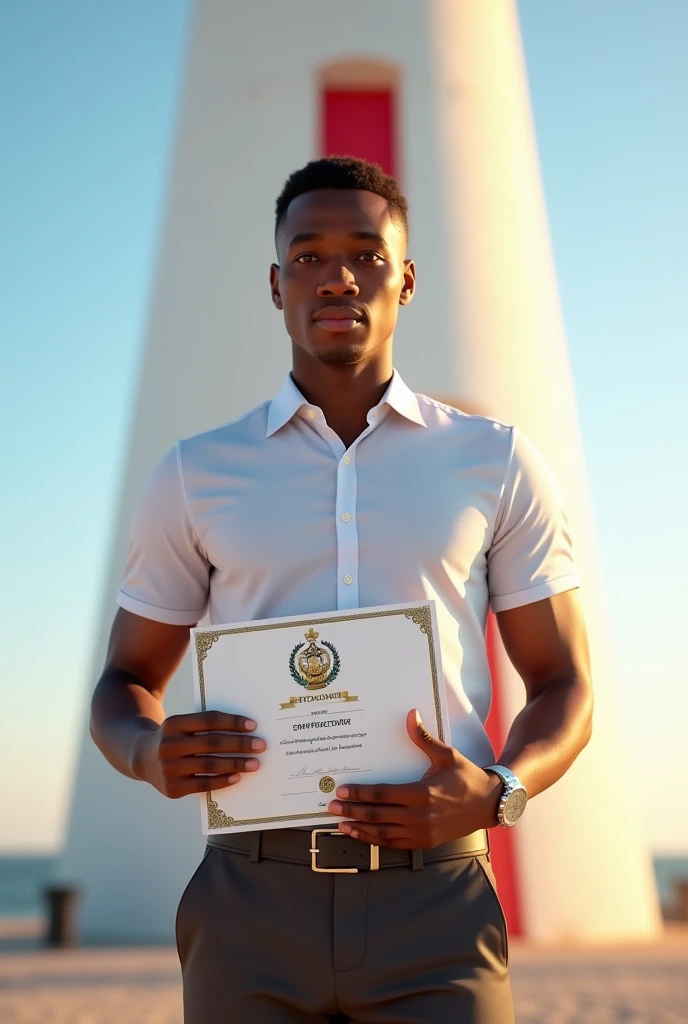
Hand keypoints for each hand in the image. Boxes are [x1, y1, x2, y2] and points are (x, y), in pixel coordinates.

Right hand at [134, 710, 265, 798]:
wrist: (142, 758)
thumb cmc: (176, 738)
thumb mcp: (182, 725)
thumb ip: (205, 725)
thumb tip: (245, 730)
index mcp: (173, 723)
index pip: (209, 720)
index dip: (232, 722)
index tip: (253, 725)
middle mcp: (168, 745)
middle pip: (211, 743)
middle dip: (240, 744)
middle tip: (261, 745)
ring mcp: (168, 768)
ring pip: (209, 765)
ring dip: (236, 764)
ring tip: (255, 763)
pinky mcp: (172, 789)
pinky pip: (203, 785)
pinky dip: (222, 781)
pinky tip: (238, 777)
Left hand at [327, 709, 501, 847]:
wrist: (488, 804)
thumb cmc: (466, 776)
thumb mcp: (446, 755)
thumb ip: (424, 738)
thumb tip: (411, 714)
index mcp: (422, 793)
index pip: (382, 794)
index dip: (359, 793)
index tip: (342, 790)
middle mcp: (420, 816)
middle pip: (377, 815)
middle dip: (352, 811)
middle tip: (331, 807)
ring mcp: (422, 832)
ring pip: (383, 833)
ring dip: (360, 829)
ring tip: (340, 824)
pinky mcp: (426, 842)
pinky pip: (394, 844)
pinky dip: (375, 841)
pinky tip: (362, 835)